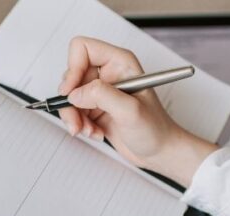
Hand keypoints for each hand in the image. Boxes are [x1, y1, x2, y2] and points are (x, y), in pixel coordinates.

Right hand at [58, 36, 217, 186]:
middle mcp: (108, 73)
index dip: (72, 68)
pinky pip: (74, 111)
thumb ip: (102, 96)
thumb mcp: (130, 111)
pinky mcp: (96, 108)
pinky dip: (79, 124)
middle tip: (77, 120)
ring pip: (70, 96)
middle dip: (71, 101)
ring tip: (89, 131)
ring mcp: (101, 91)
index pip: (82, 48)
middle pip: (71, 75)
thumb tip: (75, 94)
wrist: (160, 152)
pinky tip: (95, 133)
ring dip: (74, 116)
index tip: (70, 92)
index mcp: (119, 62)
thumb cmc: (155, 129)